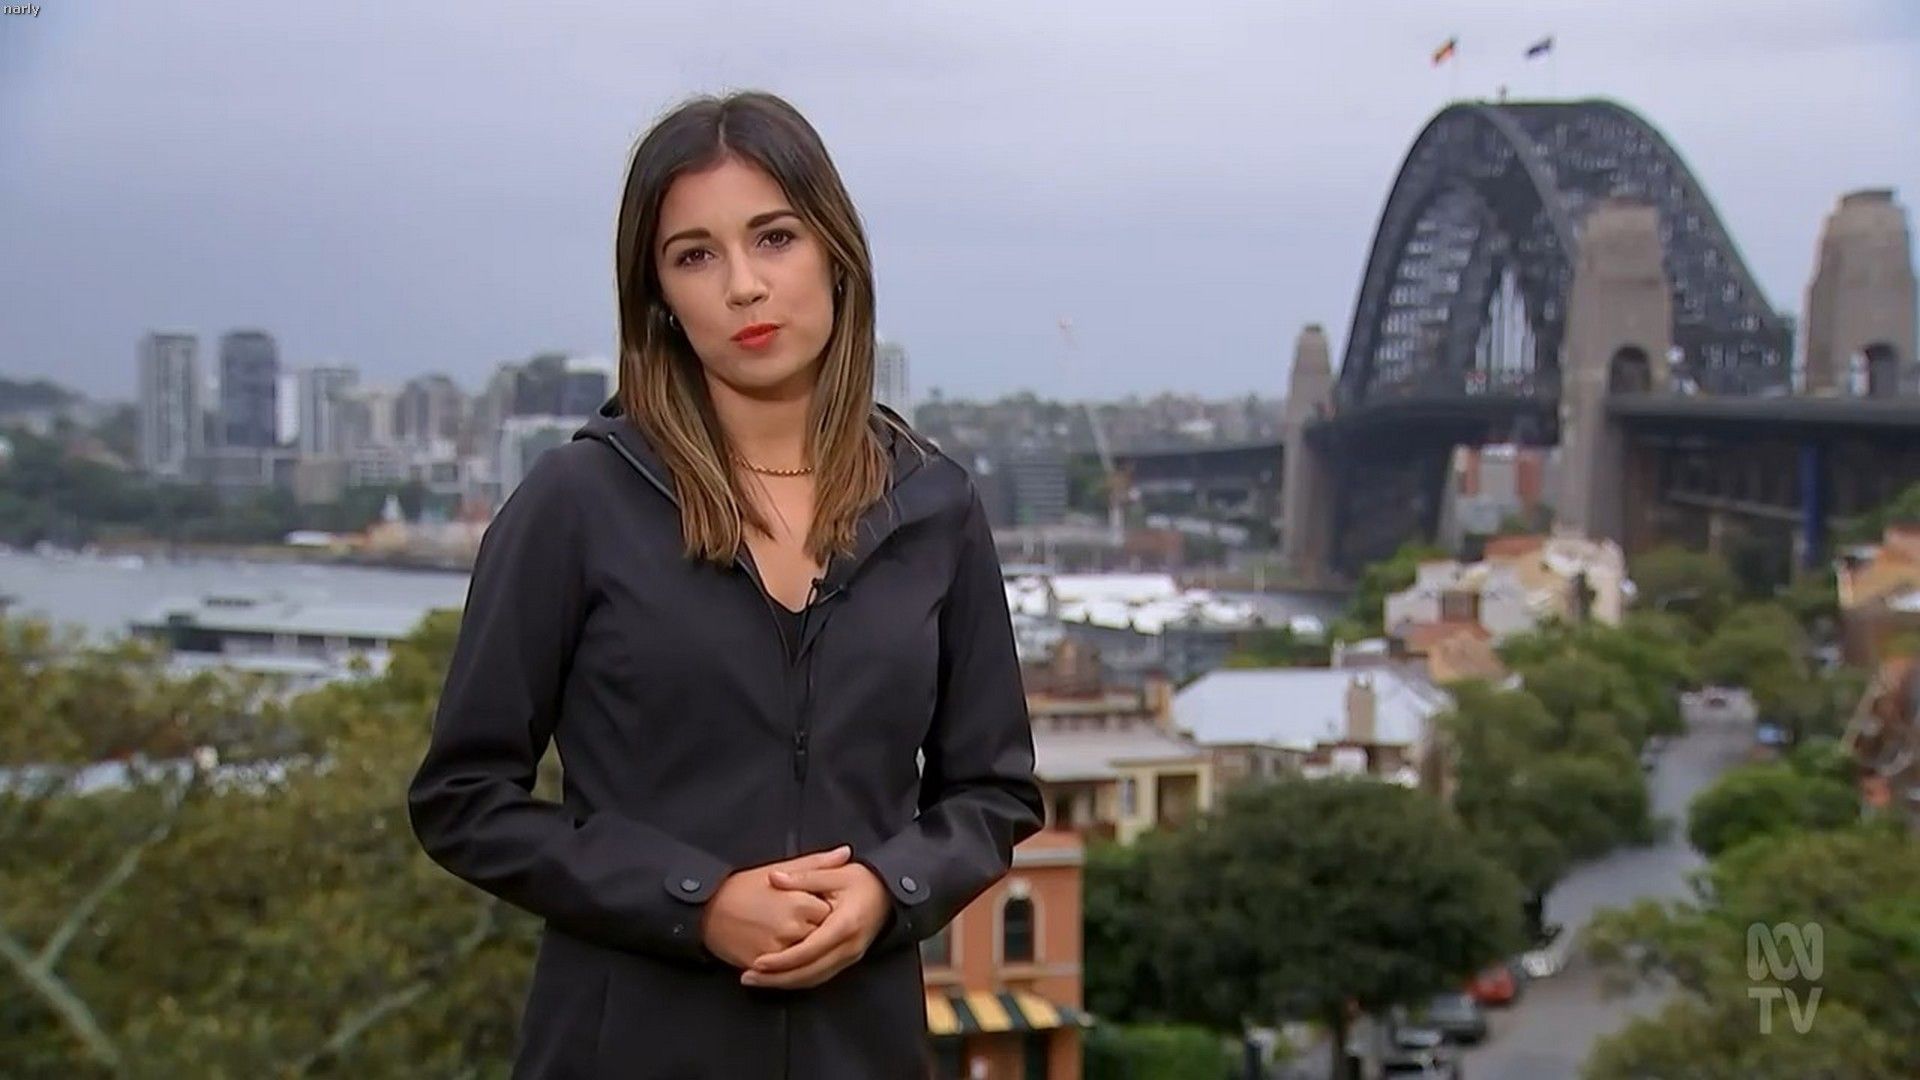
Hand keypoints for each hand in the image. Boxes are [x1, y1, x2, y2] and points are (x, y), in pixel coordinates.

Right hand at [699, 845, 849, 969]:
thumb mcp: (779, 869)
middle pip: (819, 936)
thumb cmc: (743, 887)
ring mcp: (778, 950)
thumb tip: (846, 852)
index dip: (820, 910)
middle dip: (813, 930)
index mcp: (799, 903)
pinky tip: (777, 949)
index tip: (810, 904)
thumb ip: (817, 863)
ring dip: (801, 948)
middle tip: (793, 920)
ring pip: (805, 956)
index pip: (828, 913)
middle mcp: (792, 929)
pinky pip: (786, 970)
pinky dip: (786, 963)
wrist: (706, 910)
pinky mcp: (764, 966)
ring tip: (782, 933)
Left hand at [742, 861, 891, 989]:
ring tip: (756, 981)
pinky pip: (820, 976)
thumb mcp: (835, 873)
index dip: (782, 960)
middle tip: (748, 978)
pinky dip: (798, 980)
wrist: (891, 894)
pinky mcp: (848, 960)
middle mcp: (848, 947)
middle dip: (777, 979)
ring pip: (814, 979)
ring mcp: (850, 957)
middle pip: (809, 973)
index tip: (757, 962)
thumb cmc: (864, 881)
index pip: (809, 950)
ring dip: (785, 983)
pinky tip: (779, 978)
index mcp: (844, 925)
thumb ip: (804, 877)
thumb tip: (774, 878)